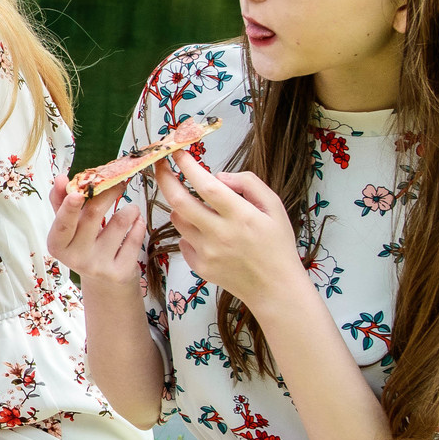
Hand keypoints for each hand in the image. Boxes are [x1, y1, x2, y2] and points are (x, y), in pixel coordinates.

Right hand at [46, 175, 148, 282]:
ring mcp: (99, 267)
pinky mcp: (120, 272)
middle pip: (92, 215)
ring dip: (130, 209)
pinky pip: (135, 238)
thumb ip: (61, 201)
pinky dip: (139, 224)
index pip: (62, 225)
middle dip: (109, 192)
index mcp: (58, 245)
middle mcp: (76, 258)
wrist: (104, 282)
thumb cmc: (85, 246)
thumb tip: (60, 178)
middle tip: (119, 182)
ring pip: (119, 222)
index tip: (77, 193)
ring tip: (131, 209)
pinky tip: (137, 224)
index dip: (69, 209)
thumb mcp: (69, 227)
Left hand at [153, 155, 306, 313]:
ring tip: (197, 204)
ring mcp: (207, 252)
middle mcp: (221, 234)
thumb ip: (248, 184)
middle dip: (165, 178)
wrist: (275, 287)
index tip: (178, 152)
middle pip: (179, 202)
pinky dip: (189, 230)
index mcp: (241, 216)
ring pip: (178, 220)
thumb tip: (218, 176)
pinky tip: (206, 232)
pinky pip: (183, 240)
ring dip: (180, 205)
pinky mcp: (199, 267)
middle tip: (161, 165)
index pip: (207, 186)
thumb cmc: (277, 244)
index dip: (188, 166)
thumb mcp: (274, 207)